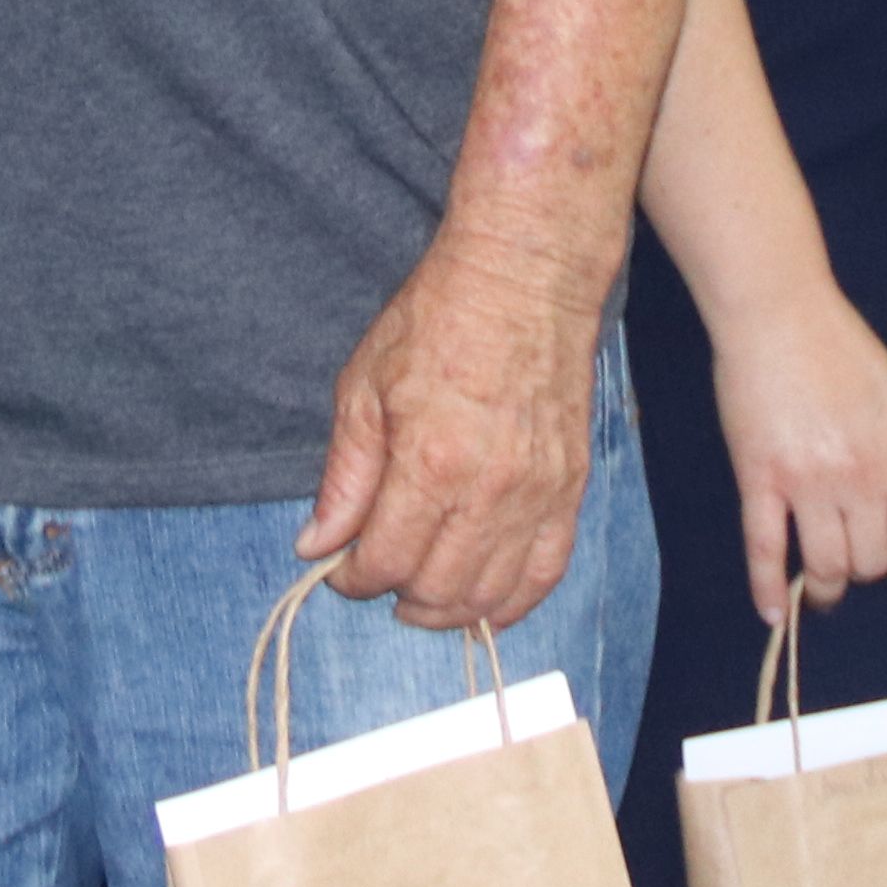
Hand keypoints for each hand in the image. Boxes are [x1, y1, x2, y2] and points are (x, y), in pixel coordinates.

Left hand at [302, 229, 608, 634]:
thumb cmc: (438, 319)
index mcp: (430, 463)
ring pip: (491, 593)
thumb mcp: (364, 388)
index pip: (385, 563)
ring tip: (423, 594)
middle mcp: (489, 489)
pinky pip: (547, 571)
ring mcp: (537, 492)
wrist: (524, 277)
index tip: (340, 567)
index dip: (352, 578)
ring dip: (449, 609)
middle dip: (397, 597)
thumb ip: (344, 478)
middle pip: (438, 591)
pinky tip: (484, 600)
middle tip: (378, 576)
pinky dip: (513, 600)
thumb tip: (316, 545)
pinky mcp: (569, 486)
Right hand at [702, 273, 886, 629]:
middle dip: (865, 569)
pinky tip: (773, 613)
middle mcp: (860, 478)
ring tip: (820, 587)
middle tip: (852, 558)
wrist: (779, 315)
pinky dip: (767, 589)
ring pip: (825, 567)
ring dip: (825, 587)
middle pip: (871, 562)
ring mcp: (808, 483)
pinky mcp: (760, 480)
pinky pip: (765, 549)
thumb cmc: (839, 347)